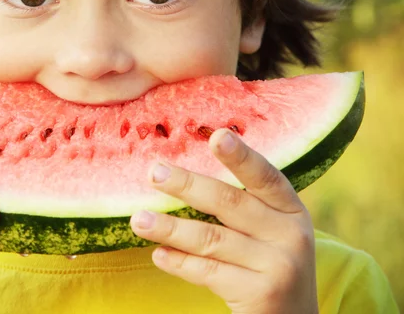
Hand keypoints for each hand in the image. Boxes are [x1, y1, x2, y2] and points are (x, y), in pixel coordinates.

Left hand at [130, 128, 318, 313]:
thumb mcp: (269, 228)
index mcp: (291, 208)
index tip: (217, 136)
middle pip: (229, 202)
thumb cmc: (268, 260)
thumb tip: (178, 172)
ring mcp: (278, 267)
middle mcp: (290, 235)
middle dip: (186, 185)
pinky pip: (208, 272)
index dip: (241, 156)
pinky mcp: (260, 295)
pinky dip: (179, 262)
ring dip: (169, 228)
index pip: (265, 176)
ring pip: (211, 239)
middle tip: (153, 172)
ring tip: (138, 220)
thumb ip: (241, 202)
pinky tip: (159, 253)